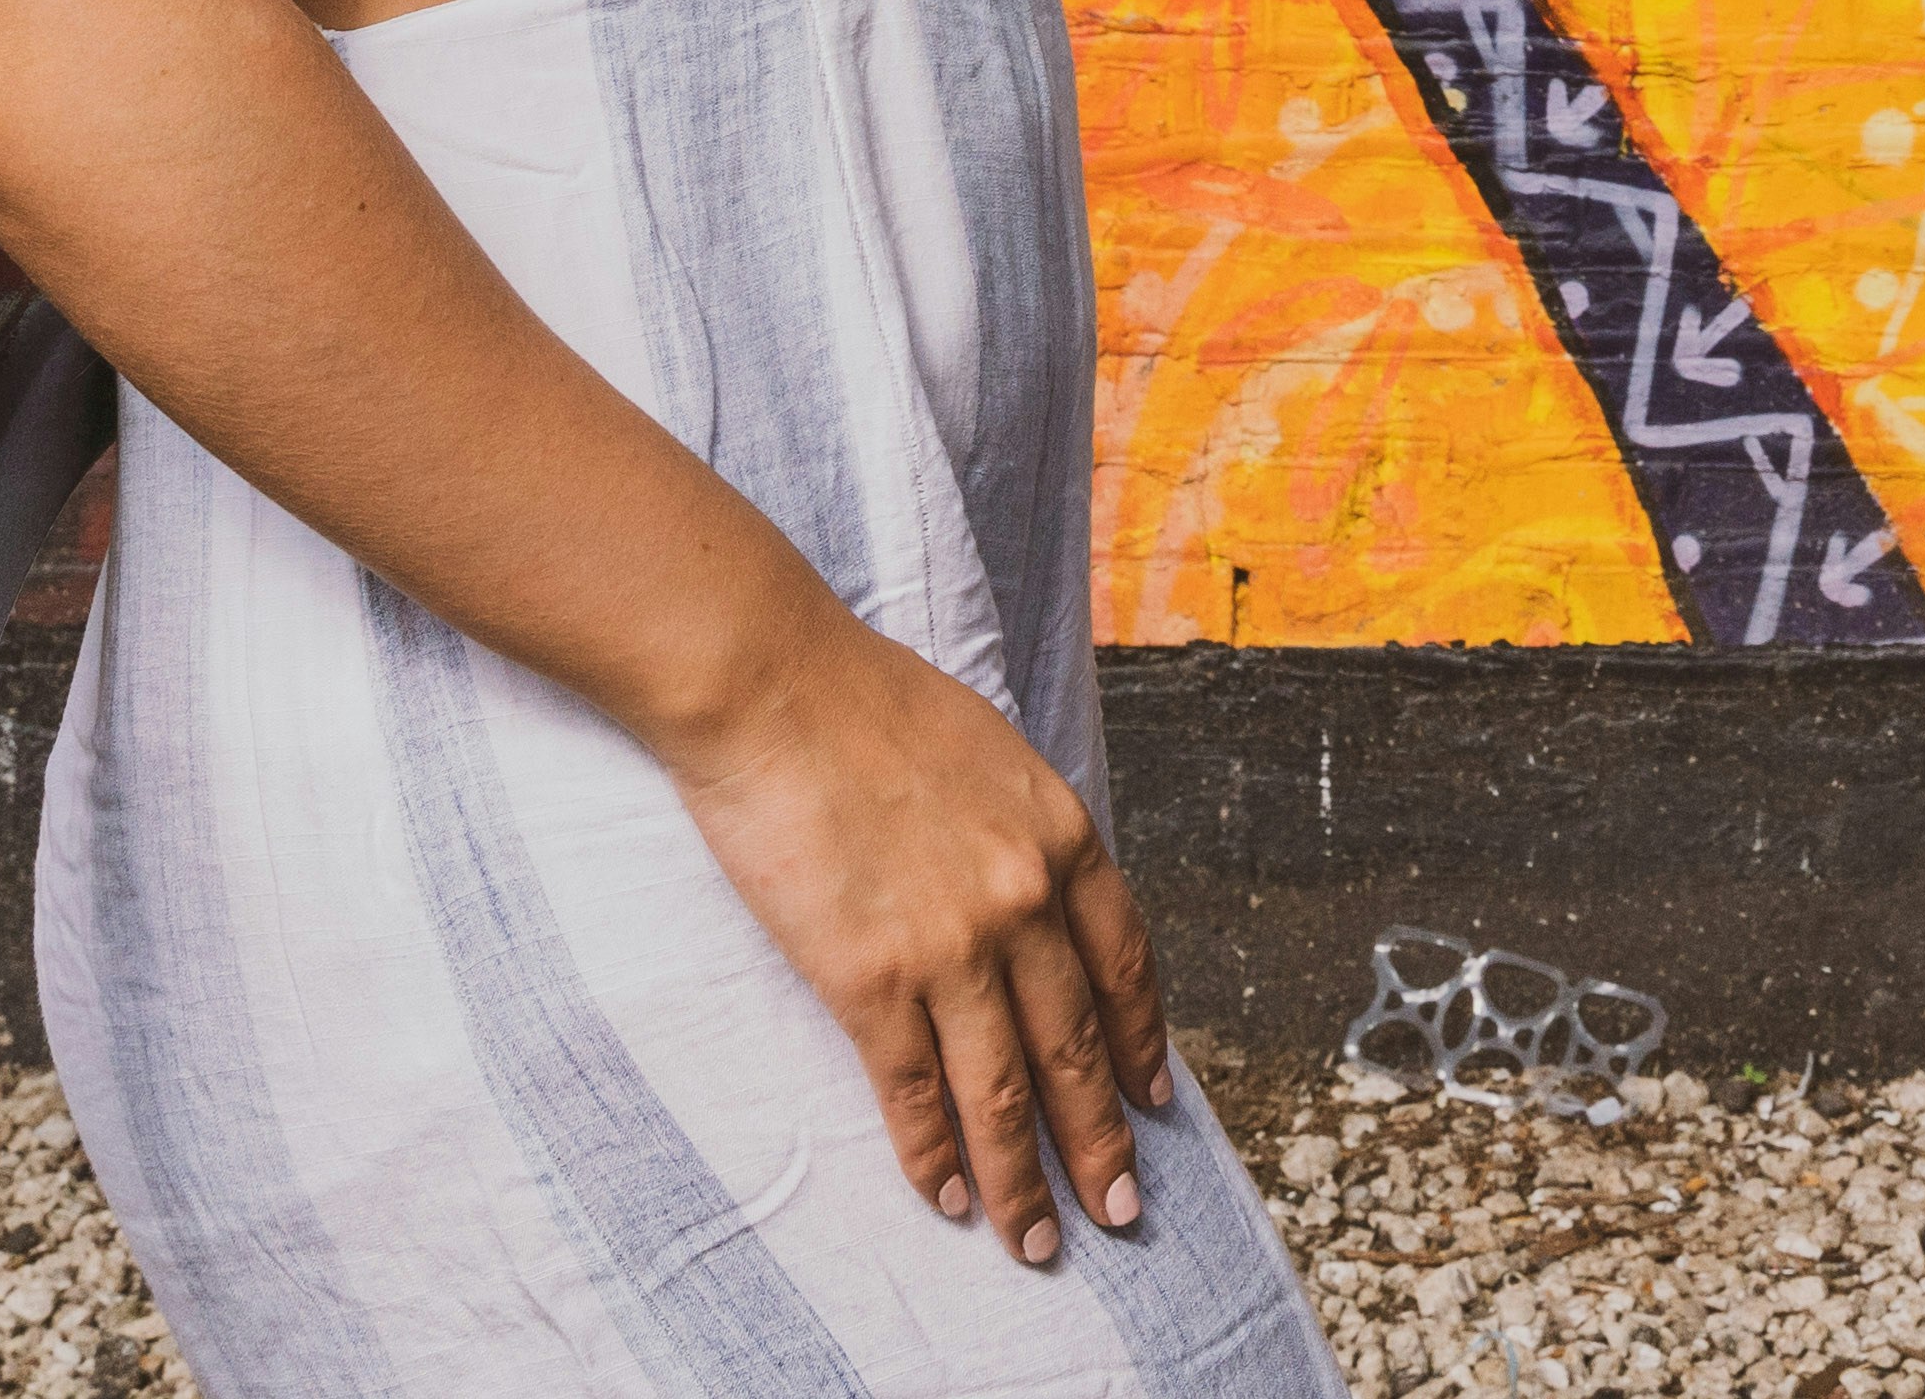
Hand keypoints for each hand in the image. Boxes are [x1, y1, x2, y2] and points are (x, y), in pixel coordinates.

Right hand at [654, 597, 1177, 1262]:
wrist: (773, 684)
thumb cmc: (866, 702)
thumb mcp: (990, 754)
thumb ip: (1022, 834)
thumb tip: (1038, 903)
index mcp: (1061, 835)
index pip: (1124, 966)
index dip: (1141, 1046)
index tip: (1152, 1102)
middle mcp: (1024, 897)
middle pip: (1076, 1047)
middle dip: (1099, 1142)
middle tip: (1118, 1210)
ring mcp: (950, 944)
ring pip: (1003, 1090)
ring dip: (1022, 1178)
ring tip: (1035, 1239)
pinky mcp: (869, 978)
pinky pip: (914, 1090)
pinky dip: (934, 1155)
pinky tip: (948, 1197)